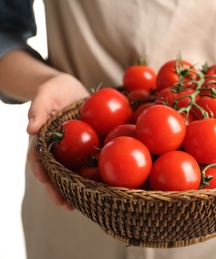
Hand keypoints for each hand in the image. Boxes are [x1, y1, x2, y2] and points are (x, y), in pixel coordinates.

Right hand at [26, 73, 89, 210]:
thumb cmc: (55, 89)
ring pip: (73, 172)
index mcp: (43, 139)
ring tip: (86, 204)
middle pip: (56, 172)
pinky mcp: (87, 148)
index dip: (42, 171)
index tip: (46, 182)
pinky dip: (96, 173)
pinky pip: (91, 162)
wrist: (72, 89)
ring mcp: (71, 151)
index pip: (38, 158)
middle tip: (66, 206)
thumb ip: (38, 108)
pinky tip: (106, 184)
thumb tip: (30, 128)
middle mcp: (56, 149)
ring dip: (79, 188)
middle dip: (59, 190)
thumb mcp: (45, 93)